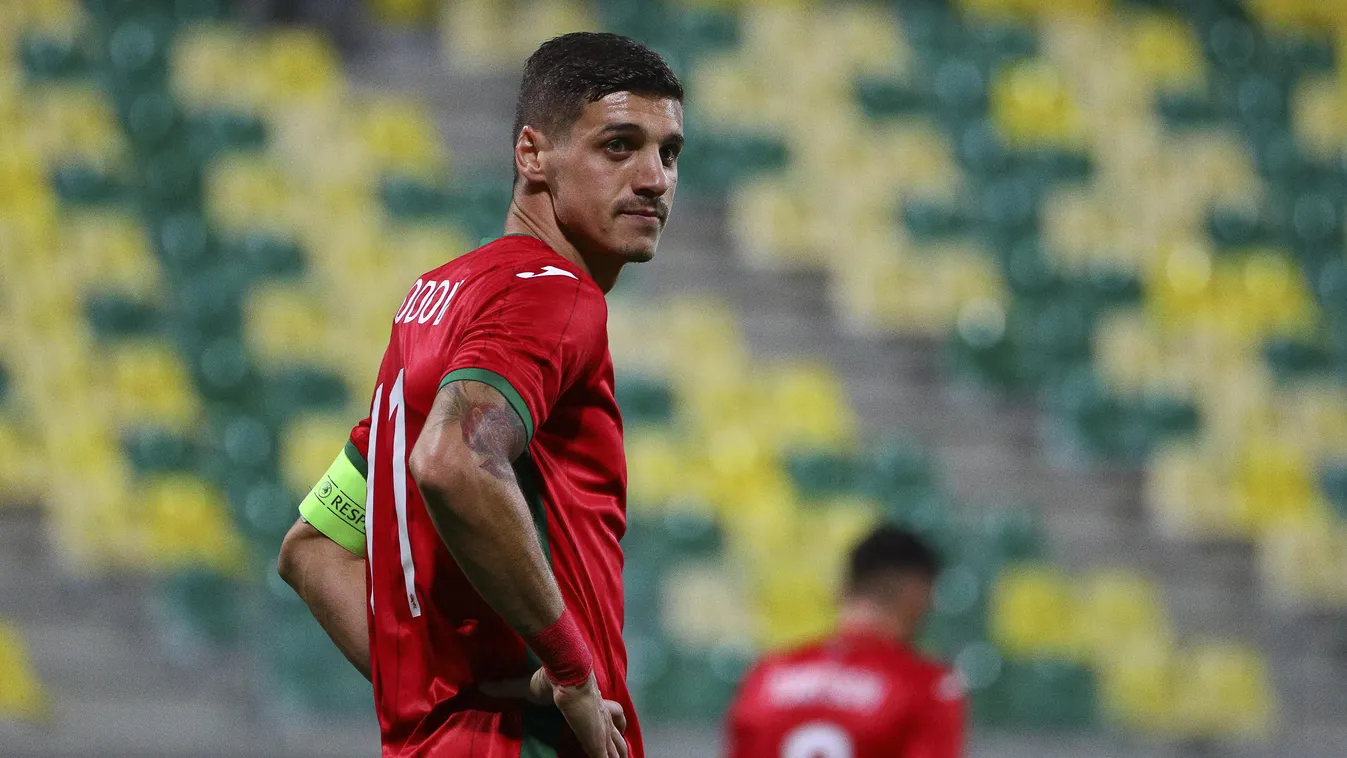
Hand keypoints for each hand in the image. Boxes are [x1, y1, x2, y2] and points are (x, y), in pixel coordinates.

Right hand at [482, 669, 627, 757]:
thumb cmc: (550, 679)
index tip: (611, 730)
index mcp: (591, 703)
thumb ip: (507, 687)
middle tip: (619, 755)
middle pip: (618, 733)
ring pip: (617, 747)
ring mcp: (601, 729)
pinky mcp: (596, 741)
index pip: (610, 713)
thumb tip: (483, 686)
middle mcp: (601, 716)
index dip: (612, 722)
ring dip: (618, 756)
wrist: (567, 673)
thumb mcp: (526, 686)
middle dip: (619, 745)